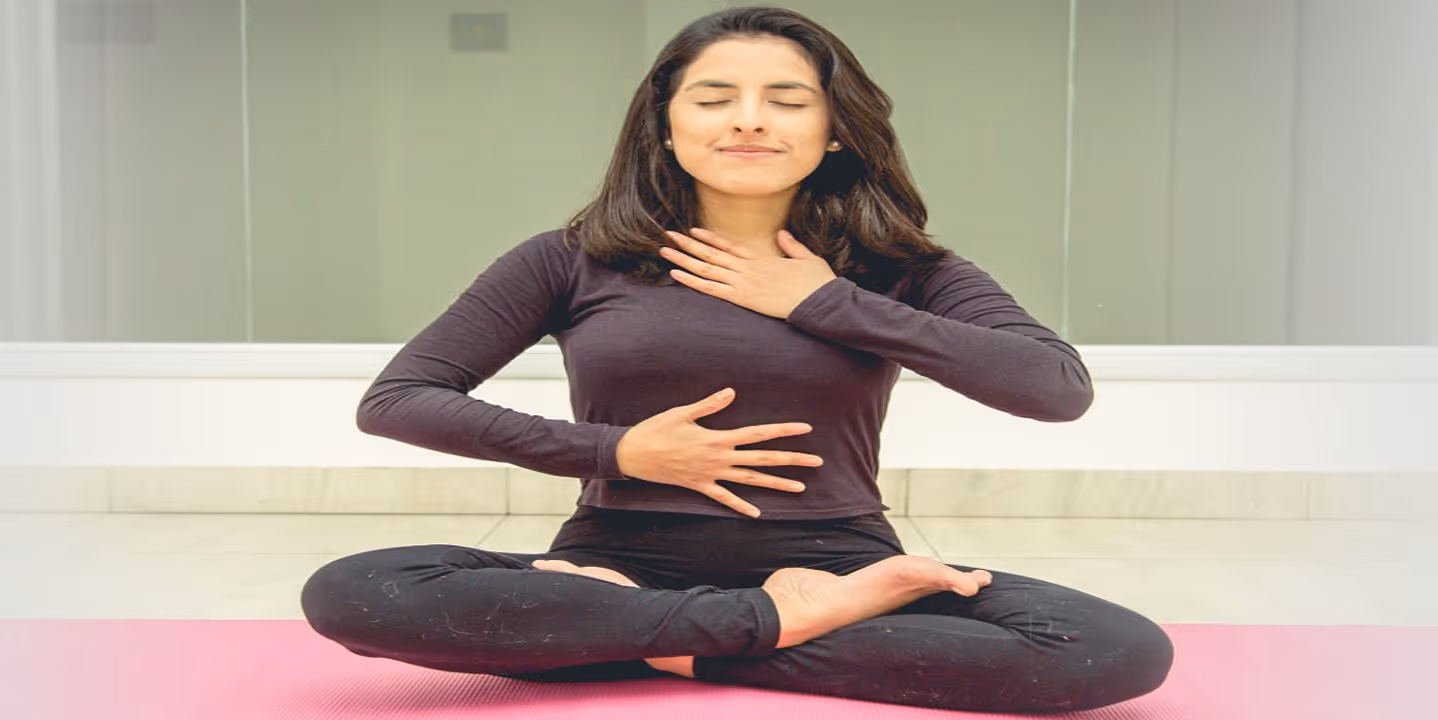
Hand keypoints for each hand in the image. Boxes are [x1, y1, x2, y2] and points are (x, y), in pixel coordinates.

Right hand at [615, 387, 822, 517]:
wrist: (632, 454)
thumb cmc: (656, 430)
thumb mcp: (682, 413)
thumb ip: (709, 405)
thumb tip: (731, 392)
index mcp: (717, 439)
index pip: (758, 434)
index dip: (783, 431)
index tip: (806, 429)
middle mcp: (718, 459)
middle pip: (762, 460)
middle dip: (792, 460)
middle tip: (817, 462)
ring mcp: (710, 475)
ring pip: (750, 482)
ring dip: (776, 485)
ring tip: (800, 488)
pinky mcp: (699, 486)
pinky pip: (723, 498)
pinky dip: (740, 506)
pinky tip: (757, 514)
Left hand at [659, 228, 837, 319]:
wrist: (821, 300)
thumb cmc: (818, 283)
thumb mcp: (807, 258)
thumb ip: (791, 246)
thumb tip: (782, 234)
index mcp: (762, 258)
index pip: (730, 246)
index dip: (710, 238)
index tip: (693, 230)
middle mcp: (748, 267)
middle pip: (711, 254)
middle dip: (688, 244)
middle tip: (668, 235)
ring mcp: (744, 281)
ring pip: (706, 268)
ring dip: (683, 258)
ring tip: (665, 251)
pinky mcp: (743, 297)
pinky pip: (711, 288)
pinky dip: (691, 280)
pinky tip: (676, 273)